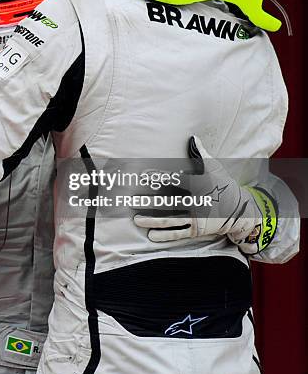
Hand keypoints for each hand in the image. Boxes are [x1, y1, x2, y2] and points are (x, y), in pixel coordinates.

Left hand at [133, 136, 262, 252]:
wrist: (242, 210)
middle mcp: (196, 202)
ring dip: (152, 221)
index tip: (144, 175)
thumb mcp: (215, 167)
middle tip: (132, 201)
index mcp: (198, 185)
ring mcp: (196, 218)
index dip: (160, 177)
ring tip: (137, 220)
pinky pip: (179, 233)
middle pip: (168, 202)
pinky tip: (151, 236)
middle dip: (149, 202)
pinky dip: (165, 236)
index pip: (175, 180)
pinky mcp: (197, 230)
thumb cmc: (224, 185)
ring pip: (170, 220)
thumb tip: (192, 137)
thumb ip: (201, 153)